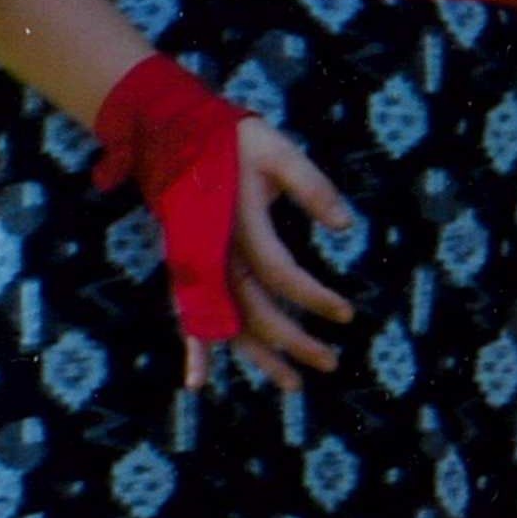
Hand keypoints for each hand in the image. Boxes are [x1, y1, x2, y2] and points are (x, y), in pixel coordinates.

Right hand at [93, 51, 357, 389]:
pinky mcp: (186, 267)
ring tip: (291, 384)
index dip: (314, 298)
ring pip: (224, 322)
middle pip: (253, 311)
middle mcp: (213, 253)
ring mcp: (196, 264)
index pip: (280, 274)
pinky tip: (199, 380)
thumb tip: (346, 226)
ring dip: (257, 356)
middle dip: (292, 342)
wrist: (169, 133)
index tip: (346, 314)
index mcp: (239, 224)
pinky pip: (190, 314)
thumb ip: (312, 186)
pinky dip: (195, 348)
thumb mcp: (277, 150)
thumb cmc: (231, 140)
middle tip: (330, 362)